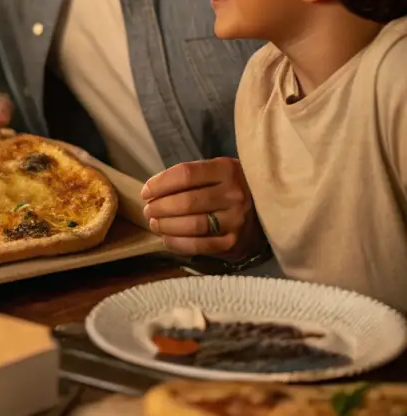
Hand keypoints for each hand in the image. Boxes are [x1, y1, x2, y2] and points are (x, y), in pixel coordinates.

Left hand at [141, 157, 255, 256]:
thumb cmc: (232, 187)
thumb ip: (191, 177)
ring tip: (154, 223)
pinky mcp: (234, 242)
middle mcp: (234, 194)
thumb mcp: (218, 171)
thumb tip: (153, 191)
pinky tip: (166, 239)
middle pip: (186, 201)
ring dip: (166, 225)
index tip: (145, 191)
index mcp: (226, 170)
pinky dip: (178, 243)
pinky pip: (200, 246)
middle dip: (160, 207)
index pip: (185, 175)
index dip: (159, 184)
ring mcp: (236, 220)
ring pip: (192, 225)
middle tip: (148, 210)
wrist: (269, 210)